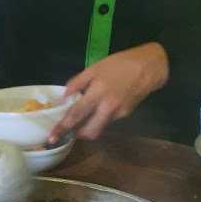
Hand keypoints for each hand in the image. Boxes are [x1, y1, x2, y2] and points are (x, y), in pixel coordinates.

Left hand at [49, 42, 168, 142]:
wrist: (149, 66)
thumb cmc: (119, 64)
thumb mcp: (94, 68)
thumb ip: (77, 83)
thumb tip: (63, 98)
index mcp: (97, 92)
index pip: (75, 114)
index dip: (62, 127)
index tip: (51, 137)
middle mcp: (107, 107)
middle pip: (88, 131)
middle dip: (77, 134)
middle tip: (69, 130)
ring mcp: (118, 113)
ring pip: (98, 129)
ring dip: (88, 128)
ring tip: (83, 119)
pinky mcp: (126, 115)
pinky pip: (108, 121)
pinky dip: (100, 118)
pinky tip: (101, 108)